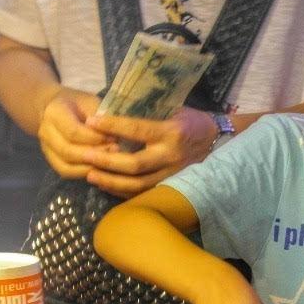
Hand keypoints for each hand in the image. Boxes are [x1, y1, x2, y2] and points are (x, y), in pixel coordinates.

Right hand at [37, 90, 112, 179]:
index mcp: (54, 112)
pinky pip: (66, 172)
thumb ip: (100, 118)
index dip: (96, 138)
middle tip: (115, 151)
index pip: (73, 131)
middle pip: (68, 151)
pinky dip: (83, 173)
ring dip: (90, 166)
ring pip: (65, 166)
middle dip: (94, 154)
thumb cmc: (80, 104)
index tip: (114, 137)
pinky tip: (100, 169)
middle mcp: (45, 132)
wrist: (58, 108)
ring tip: (109, 161)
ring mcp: (46, 148)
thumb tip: (117, 135)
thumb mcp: (91, 102)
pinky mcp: (52, 160)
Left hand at [81, 107, 219, 197]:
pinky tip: (105, 185)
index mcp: (172, 132)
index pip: (137, 130)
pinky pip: (143, 193)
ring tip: (90, 175)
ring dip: (111, 181)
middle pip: (134, 164)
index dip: (112, 126)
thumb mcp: (174, 110)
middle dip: (107, 161)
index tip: (91, 122)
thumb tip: (114, 110)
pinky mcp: (171, 186)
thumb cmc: (192, 122)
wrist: (218, 143)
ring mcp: (172, 174)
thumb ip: (148, 114)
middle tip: (85, 155)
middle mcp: (172, 156)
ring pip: (137, 184)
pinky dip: (122, 191)